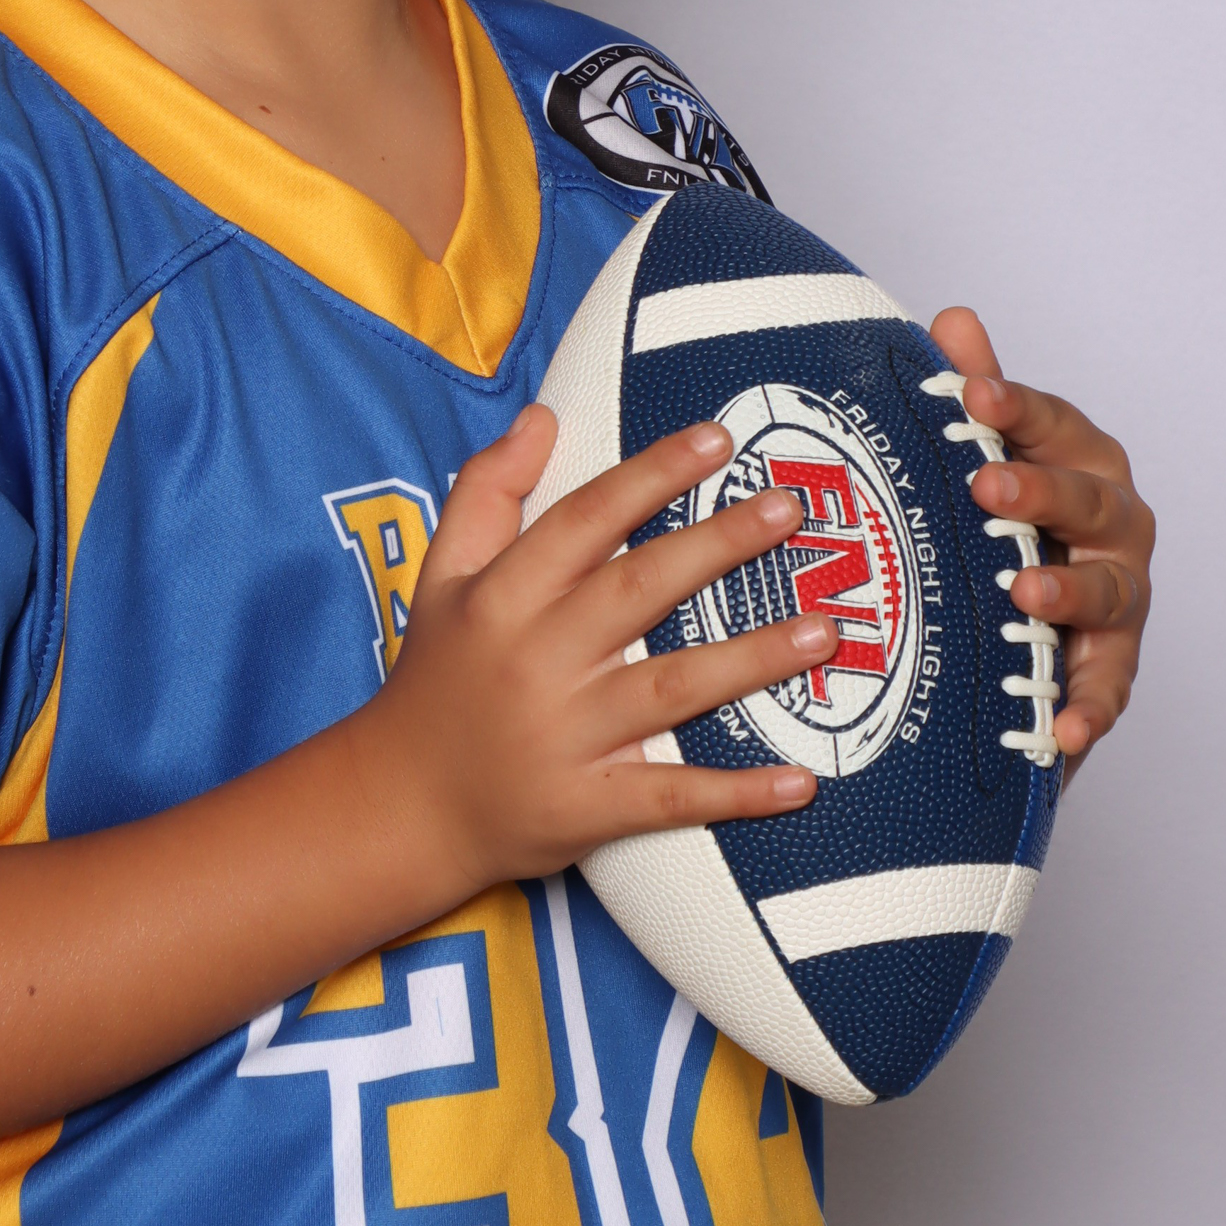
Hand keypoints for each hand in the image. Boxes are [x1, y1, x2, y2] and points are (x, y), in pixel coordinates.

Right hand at [359, 404, 837, 896]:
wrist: (400, 807)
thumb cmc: (434, 679)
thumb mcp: (441, 576)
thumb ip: (487, 491)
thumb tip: (542, 416)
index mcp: (503, 597)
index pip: (585, 519)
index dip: (651, 474)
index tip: (716, 440)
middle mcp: (536, 660)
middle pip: (640, 589)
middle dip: (719, 544)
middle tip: (789, 508)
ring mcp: (565, 738)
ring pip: (672, 689)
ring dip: (752, 660)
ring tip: (825, 630)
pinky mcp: (586, 808)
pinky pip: (671, 797)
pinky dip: (737, 794)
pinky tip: (801, 781)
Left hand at [930, 308, 1152, 780]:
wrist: (1020, 624)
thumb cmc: (1003, 521)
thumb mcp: (982, 455)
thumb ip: (976, 391)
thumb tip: (957, 317)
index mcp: (1081, 461)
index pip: (1051, 423)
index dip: (1011, 403)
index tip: (968, 389)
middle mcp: (1115, 525)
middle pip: (1086, 500)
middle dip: (1038, 491)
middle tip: (985, 485)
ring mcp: (1120, 598)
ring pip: (1108, 590)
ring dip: (1068, 590)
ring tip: (1026, 593)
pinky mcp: (1111, 669)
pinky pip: (1109, 690)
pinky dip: (1091, 710)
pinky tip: (1067, 730)